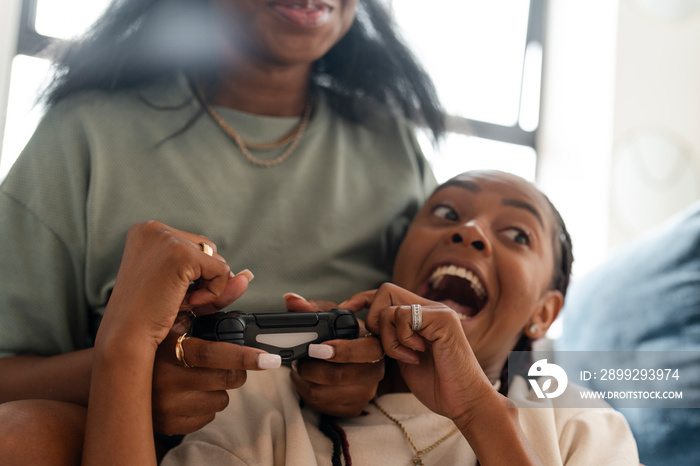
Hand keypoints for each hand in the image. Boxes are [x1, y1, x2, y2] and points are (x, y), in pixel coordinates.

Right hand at [98, 221, 232, 346]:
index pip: (193, 245)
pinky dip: (212, 293)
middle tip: (176, 300)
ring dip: (208, 286)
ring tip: (179, 302)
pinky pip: (221, 271)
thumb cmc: (148, 316)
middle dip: (204, 278)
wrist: (126, 337)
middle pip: (207, 248)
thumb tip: (247, 275)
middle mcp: (153, 228)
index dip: (195, 274)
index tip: (170, 293)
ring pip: (217, 258)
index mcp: (146, 231)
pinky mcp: (181, 255)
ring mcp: (167, 239)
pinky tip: (186, 303)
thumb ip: (212, 278)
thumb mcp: (180, 289)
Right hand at [152, 269, 280, 435]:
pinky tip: (191, 392)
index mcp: (166, 348)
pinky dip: (207, 405)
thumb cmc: (156, 342)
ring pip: (220, 401)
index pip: (212, 354)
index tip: (269, 360)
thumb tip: (245, 278)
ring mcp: (165, 405)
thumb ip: (214, 301)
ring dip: (220, 388)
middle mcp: (163, 379)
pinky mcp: (169, 425)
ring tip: (200, 375)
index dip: (245, 356)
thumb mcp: (177, 319)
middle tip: (234, 363)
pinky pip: (207, 417)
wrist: (117, 376)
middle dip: (239, 371)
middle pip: (225, 379)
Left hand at [284, 293, 384, 417]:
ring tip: (301, 368)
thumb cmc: (341, 335)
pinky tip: (306, 381)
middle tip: (299, 360)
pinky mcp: (352, 408)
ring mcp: (365, 392)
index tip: (315, 348)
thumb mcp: (331, 317)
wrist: (350, 361)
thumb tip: (291, 299)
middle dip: (310, 368)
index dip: (340, 351)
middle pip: (339, 376)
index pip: (364, 351)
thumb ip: (312, 307)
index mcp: (375, 344)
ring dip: (304, 380)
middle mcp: (375, 370)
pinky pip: (321, 405)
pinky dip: (305, 392)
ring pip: (323, 393)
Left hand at [363, 283, 493, 421]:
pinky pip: (403, 317)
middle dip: (374, 320)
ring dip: (389, 339)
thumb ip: (391, 339)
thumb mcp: (404, 358)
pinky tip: (416, 355)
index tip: (343, 310)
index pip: (386, 294)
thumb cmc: (439, 385)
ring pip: (390, 309)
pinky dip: (401, 340)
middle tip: (386, 347)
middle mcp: (429, 308)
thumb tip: (365, 330)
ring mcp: (437, 311)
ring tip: (408, 356)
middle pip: (384, 291)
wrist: (465, 402)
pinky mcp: (442, 319)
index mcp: (420, 316)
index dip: (361, 299)